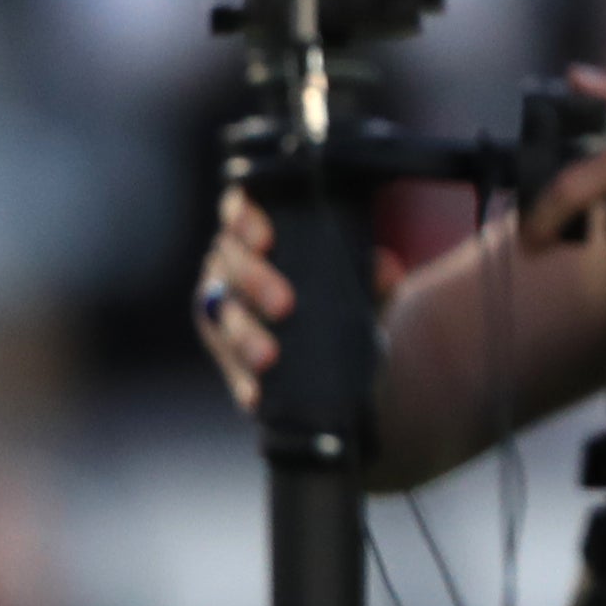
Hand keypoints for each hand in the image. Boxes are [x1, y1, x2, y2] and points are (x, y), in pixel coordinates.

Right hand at [195, 190, 403, 413]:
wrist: (344, 347)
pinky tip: (255, 396)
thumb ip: (374, 273)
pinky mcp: (225, 349)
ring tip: (267, 358)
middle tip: (284, 305)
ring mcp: (222, 304)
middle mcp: (231, 261)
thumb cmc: (344, 288)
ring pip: (220, 314)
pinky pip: (226, 364)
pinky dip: (240, 380)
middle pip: (231, 263)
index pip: (240, 209)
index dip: (244, 219)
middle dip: (255, 282)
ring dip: (243, 337)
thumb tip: (385, 272)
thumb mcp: (364, 277)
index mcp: (258, 228)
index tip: (266, 240)